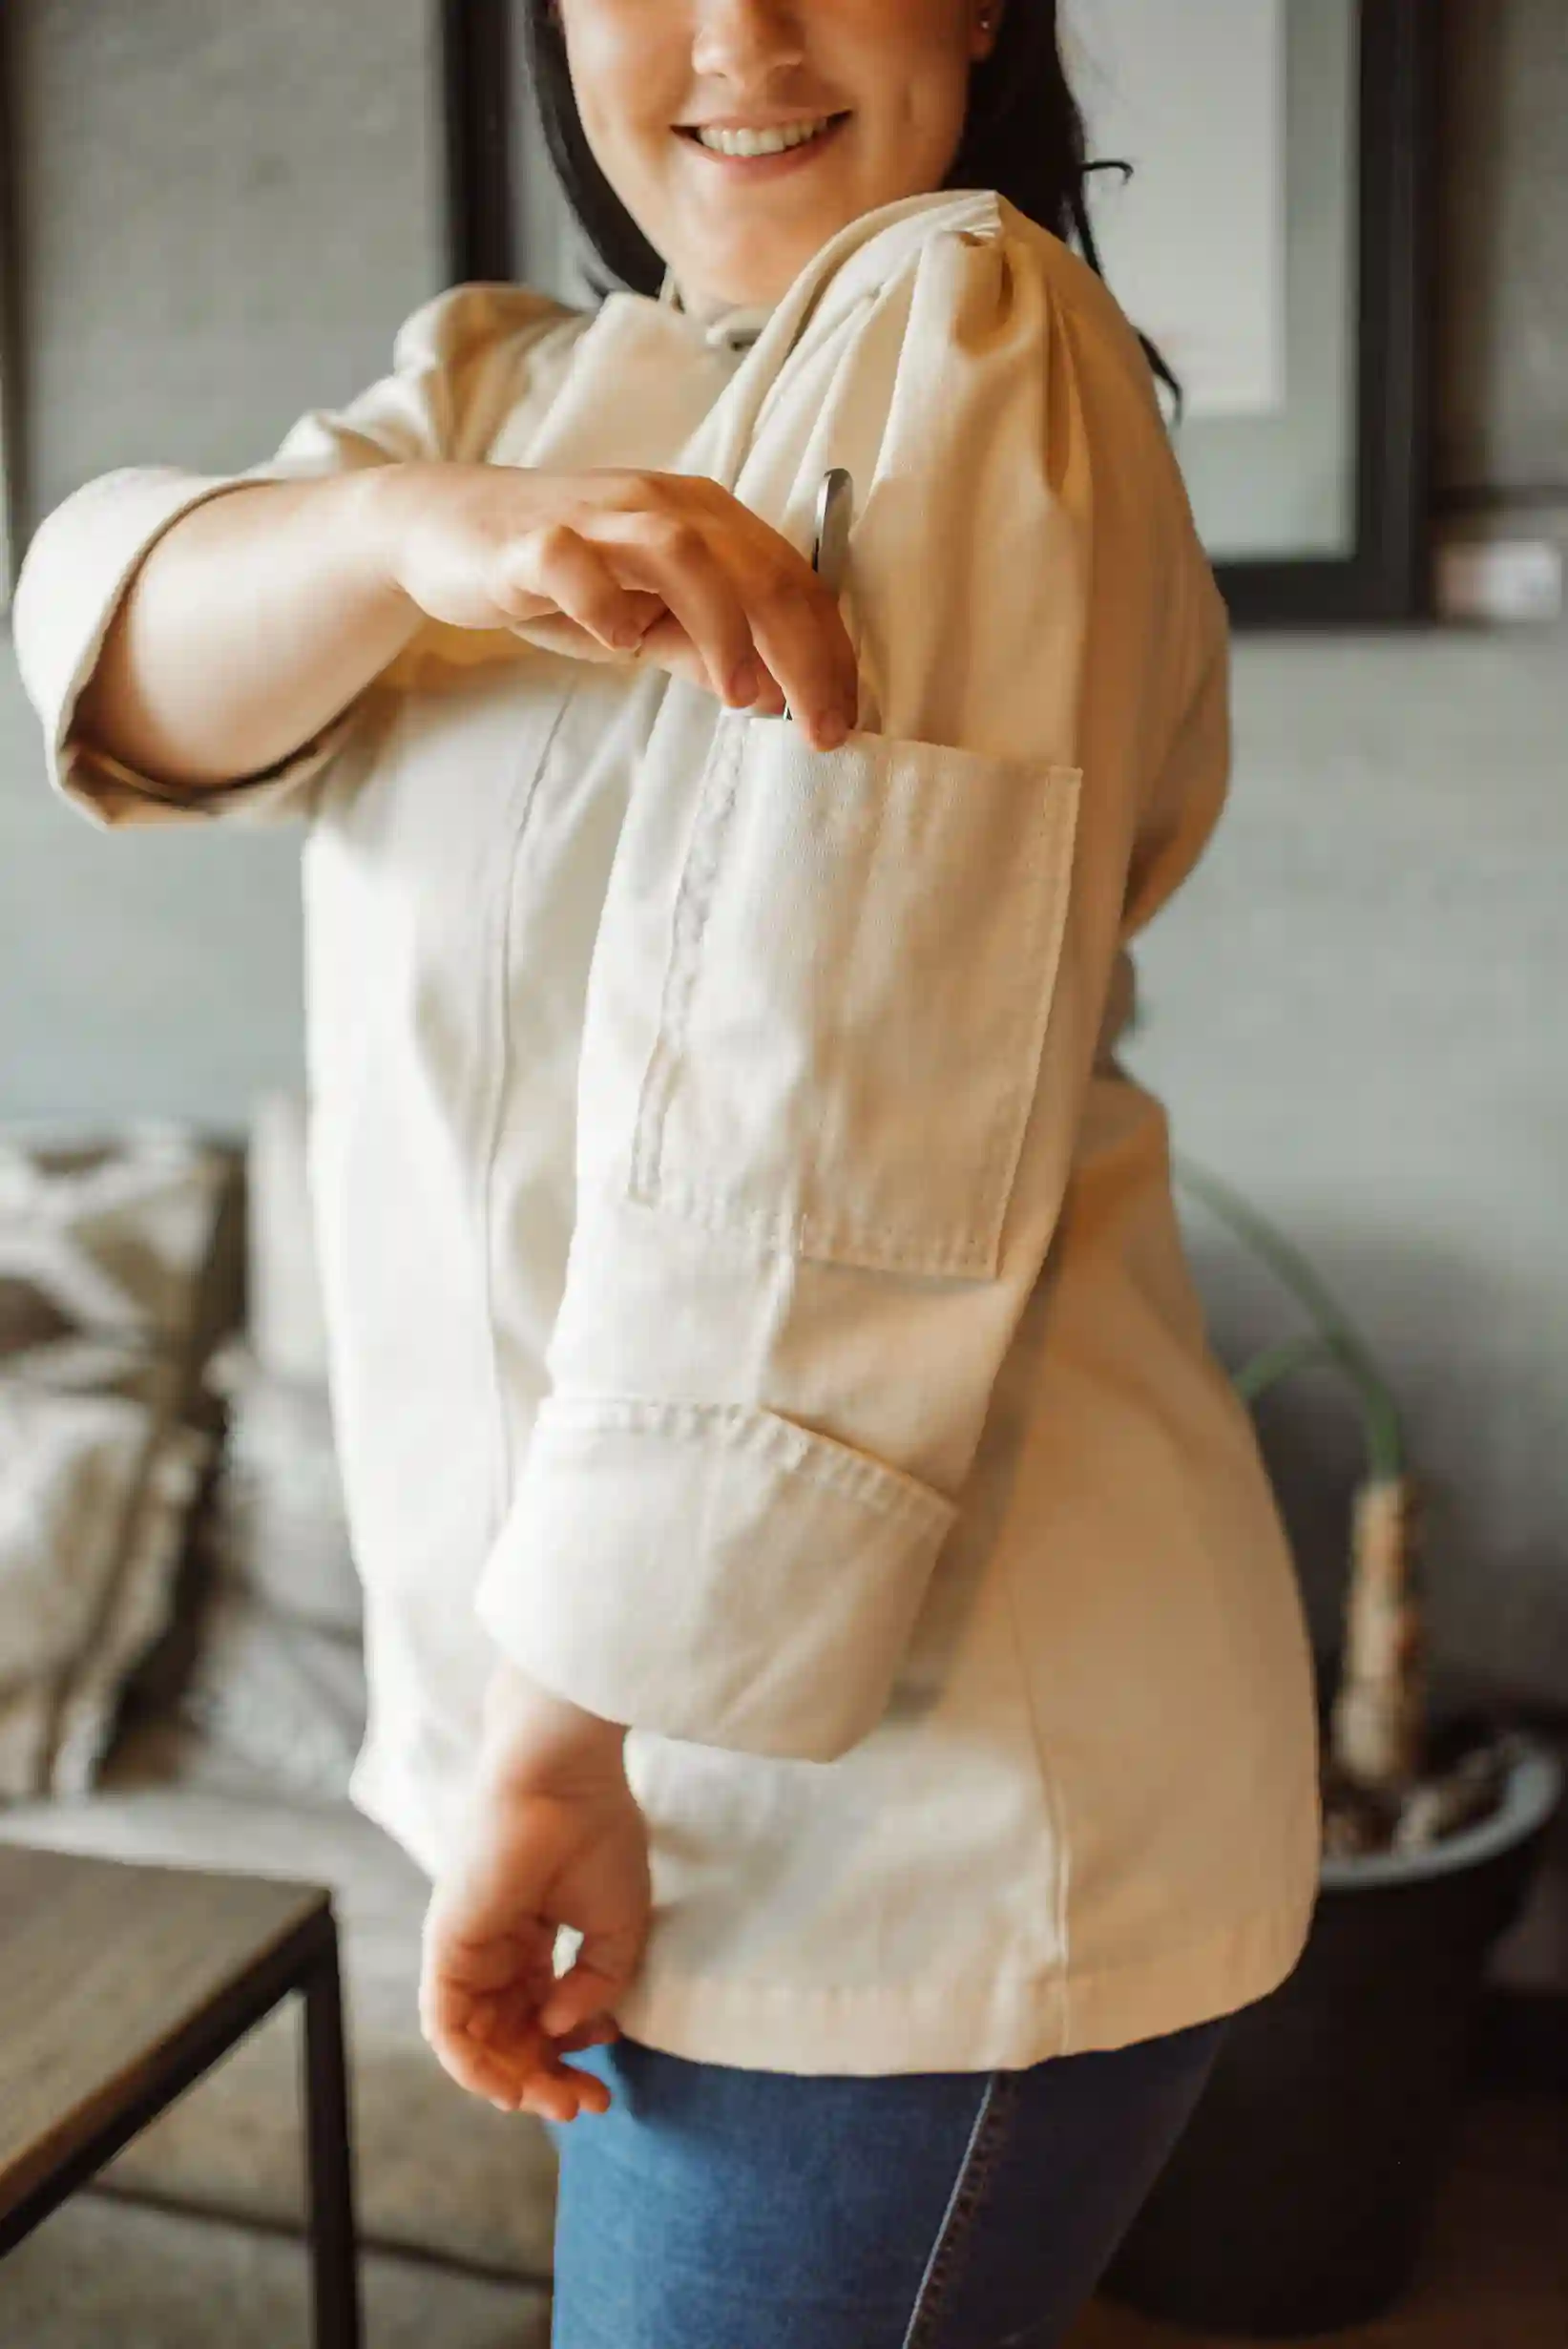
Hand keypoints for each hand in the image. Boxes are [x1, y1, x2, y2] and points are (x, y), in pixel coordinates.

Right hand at [368, 460, 858, 751]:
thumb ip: (707, 651)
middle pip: (756, 569)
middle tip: (818, 727)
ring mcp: (598, 518)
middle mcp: (662, 505)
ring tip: (742, 698)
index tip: (841, 722)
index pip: (791, 581)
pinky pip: (577, 564)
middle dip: (800, 653)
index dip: (828, 653)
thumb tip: (774, 695)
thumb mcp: (647, 621)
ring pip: (685, 554)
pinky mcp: (533, 539)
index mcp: (705, 520)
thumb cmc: (561, 577)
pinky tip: (618, 644)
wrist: (447, 532)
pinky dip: (606, 605)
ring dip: (725, 627)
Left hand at [419, 1665, 650, 2121]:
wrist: (564, 1781)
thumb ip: (596, 1986)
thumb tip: (557, 2030)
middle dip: (547, 2078)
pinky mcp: (446, 1950)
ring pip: (476, 2041)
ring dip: (514, 2082)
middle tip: (587, 2105)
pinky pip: (446, 2026)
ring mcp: (467, 1951)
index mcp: (531, 1937)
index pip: (539, 2015)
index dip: (573, 2053)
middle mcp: (493, 1949)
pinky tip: (513, 2087)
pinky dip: (473, 2066)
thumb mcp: (619, 1927)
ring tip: (560, 2101)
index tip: (610, 2073)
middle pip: (508, 2036)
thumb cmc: (597, 1835)